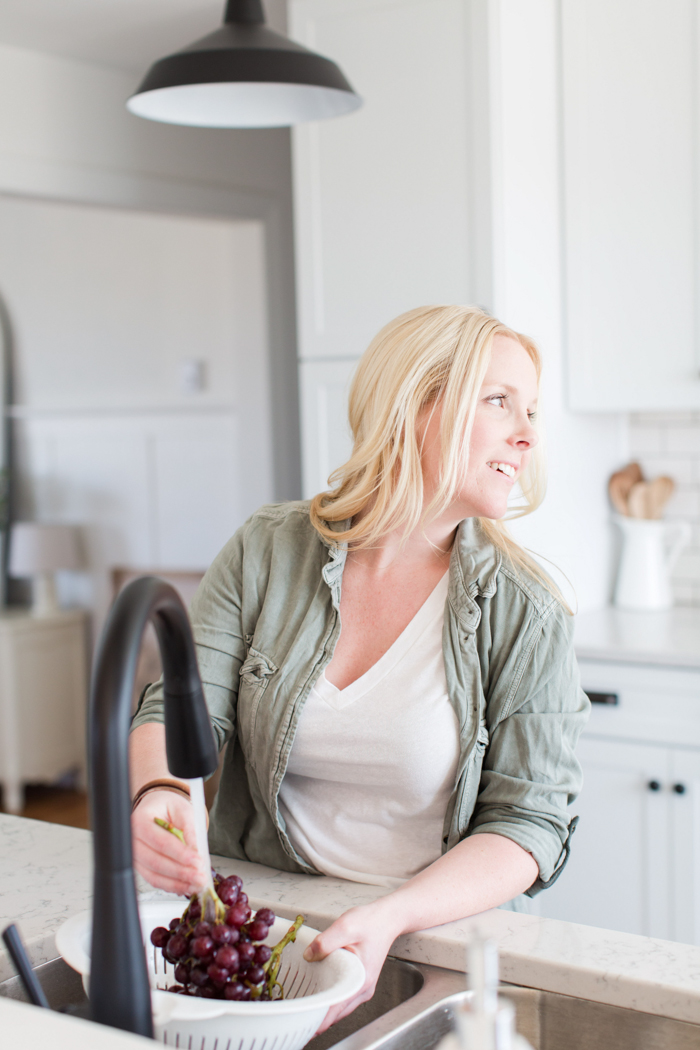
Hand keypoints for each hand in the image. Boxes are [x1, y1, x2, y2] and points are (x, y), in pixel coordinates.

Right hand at [131, 790, 207, 894]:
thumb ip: (189, 829)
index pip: (160, 841)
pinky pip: (155, 880)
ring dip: (177, 883)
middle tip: (201, 877)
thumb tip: (196, 851)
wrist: (157, 809)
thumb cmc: (168, 808)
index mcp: (140, 821)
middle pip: (156, 862)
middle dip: (181, 872)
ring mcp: (134, 856)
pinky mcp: (141, 867)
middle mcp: (132, 841)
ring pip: (154, 876)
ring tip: (197, 884)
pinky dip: (172, 885)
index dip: (180, 854)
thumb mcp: (183, 810)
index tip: (198, 861)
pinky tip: (187, 886)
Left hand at [303, 899, 399, 1032]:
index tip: (303, 1026)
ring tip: (305, 1010)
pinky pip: (344, 999)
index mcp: (360, 979)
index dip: (318, 1021)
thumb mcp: (345, 927)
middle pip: (337, 1014)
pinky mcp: (360, 982)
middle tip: (297, 1018)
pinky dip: (331, 1002)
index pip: (335, 1010)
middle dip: (317, 1019)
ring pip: (340, 1009)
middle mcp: (363, 988)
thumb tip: (309, 956)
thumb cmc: (370, 922)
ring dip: (324, 1011)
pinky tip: (320, 996)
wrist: (387, 918)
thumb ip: (325, 942)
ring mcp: (363, 987)